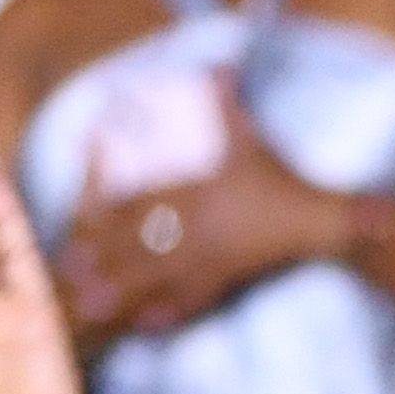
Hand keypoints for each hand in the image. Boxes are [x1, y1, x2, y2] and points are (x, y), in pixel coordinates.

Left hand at [47, 92, 354, 344]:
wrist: (323, 224)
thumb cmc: (286, 179)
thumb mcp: (255, 137)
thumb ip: (231, 103)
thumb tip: (219, 67)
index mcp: (198, 196)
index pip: (144, 201)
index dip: (108, 206)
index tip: (79, 213)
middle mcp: (200, 232)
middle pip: (142, 247)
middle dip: (105, 258)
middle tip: (70, 268)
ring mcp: (215, 261)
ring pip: (162, 279)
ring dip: (126, 292)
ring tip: (93, 303)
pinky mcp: (231, 280)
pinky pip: (196, 300)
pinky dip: (171, 313)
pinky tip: (149, 326)